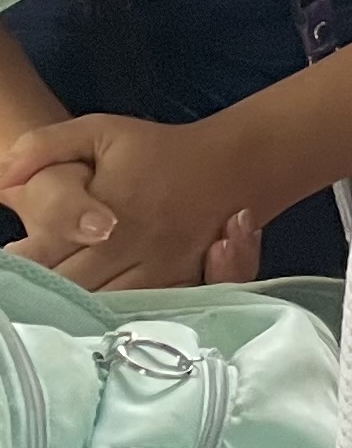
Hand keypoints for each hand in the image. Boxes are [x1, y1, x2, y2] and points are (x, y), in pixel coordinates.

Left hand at [0, 115, 258, 290]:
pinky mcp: (178, 283)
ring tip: (54, 303)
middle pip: (70, 288)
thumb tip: (0, 178)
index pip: (43, 254)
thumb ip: (43, 148)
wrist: (232, 164)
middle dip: (42, 292)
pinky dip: (113, 316)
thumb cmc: (158, 150)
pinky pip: (139, 311)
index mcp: (106, 210)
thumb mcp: (99, 131)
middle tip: (26, 290)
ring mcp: (158, 268)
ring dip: (74, 310)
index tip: (13, 261)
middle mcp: (132, 245)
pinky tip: (94, 313)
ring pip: (101, 307)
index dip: (20, 265)